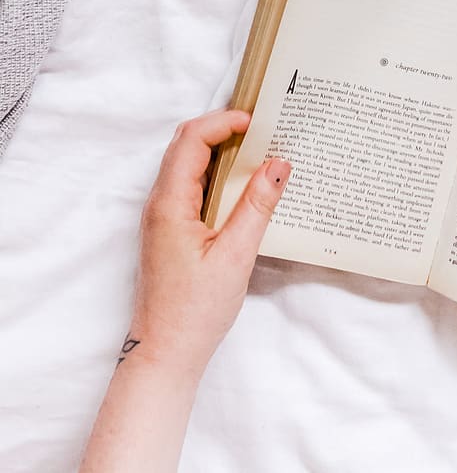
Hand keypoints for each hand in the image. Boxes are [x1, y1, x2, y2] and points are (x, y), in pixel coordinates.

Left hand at [129, 108, 290, 380]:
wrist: (165, 354)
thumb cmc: (196, 311)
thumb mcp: (236, 256)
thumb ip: (257, 206)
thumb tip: (279, 163)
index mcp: (169, 203)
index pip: (191, 139)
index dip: (223, 121)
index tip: (257, 122)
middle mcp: (159, 203)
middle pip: (185, 143)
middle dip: (221, 126)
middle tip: (261, 128)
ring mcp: (162, 215)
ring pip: (187, 162)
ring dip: (219, 148)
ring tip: (258, 149)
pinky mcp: (170, 228)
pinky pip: (190, 184)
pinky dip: (216, 171)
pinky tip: (242, 183)